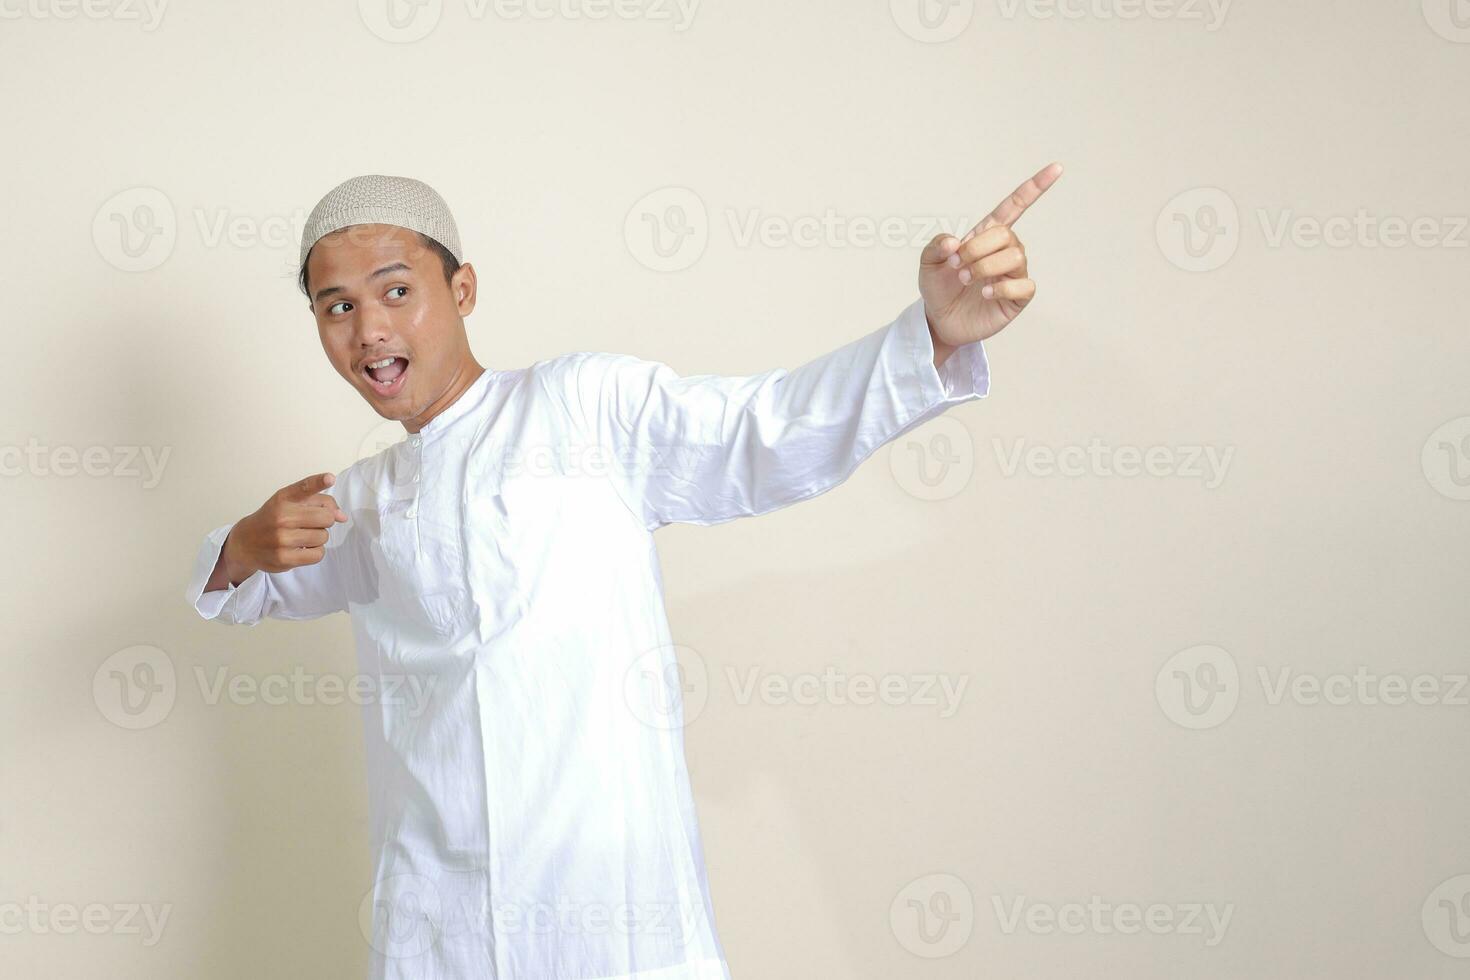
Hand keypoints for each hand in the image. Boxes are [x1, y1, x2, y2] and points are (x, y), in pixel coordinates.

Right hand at [219, 472, 348, 582]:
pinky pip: (318, 554)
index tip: (330, 478)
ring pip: (323, 536)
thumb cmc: (274, 519)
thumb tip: (342, 517)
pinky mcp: (284, 559)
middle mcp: (281, 517)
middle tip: (311, 523)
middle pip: (326, 517)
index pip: (303, 488)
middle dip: (324, 520)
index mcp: (283, 499)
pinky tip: (302, 548)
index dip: (318, 482)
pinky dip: (315, 552)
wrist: (246, 543)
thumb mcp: (290, 503)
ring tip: (303, 536)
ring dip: (319, 537)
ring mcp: (282, 539)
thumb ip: (319, 502)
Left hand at [918, 161, 1062, 351]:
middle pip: (1006, 235)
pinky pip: (1024, 284)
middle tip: (958, 266)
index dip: (1035, 188)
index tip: (1056, 168)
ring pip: (1015, 256)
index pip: (1015, 206)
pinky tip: (985, 293)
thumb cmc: (938, 288)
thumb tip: (954, 242)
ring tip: (967, 279)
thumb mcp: (928, 263)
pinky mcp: (1017, 298)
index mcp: (986, 236)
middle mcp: (1004, 251)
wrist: (939, 321)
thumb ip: (936, 246)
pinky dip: (1002, 288)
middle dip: (977, 248)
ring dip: (985, 267)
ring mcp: (1013, 274)